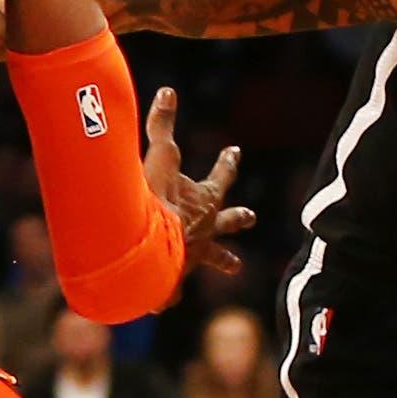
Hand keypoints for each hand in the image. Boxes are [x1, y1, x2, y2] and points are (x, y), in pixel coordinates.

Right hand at [141, 87, 252, 277]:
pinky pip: (173, 291)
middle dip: (238, 217)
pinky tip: (164, 306)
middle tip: (250, 217)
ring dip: (222, 260)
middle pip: (228, 222)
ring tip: (234, 266)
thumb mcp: (159, 156)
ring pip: (214, 258)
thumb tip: (168, 91)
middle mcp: (207, 230)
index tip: (235, 151)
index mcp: (206, 201)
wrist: (146, 248)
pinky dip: (168, 296)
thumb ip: (161, 124)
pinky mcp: (175, 280)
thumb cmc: (155, 201)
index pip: (222, 176)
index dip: (227, 162)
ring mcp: (194, 256)